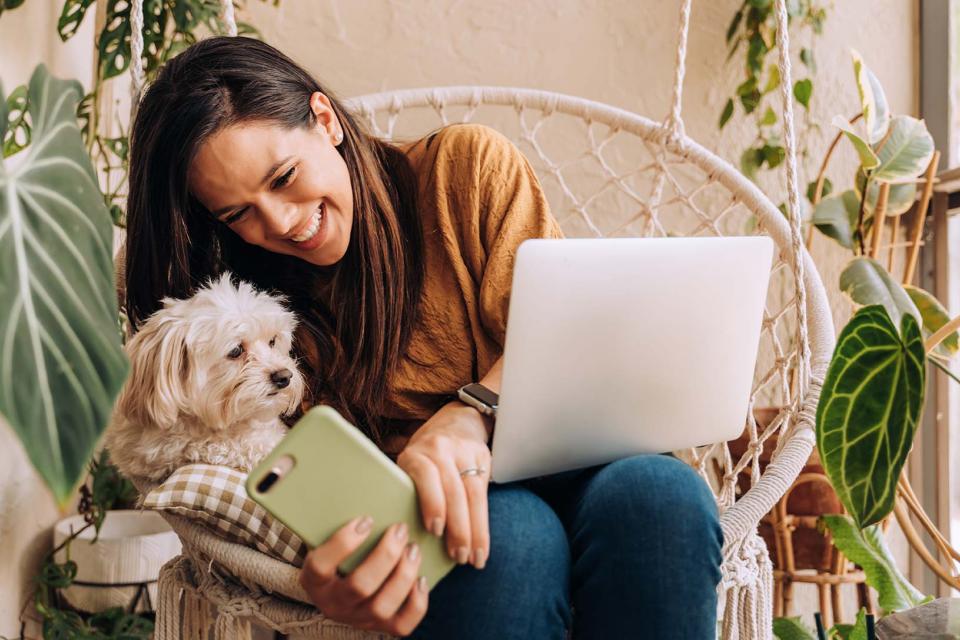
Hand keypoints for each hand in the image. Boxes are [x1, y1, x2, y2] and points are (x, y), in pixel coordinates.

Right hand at [299, 516, 427, 634]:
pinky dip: (416, 602)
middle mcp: (333, 604)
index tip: (366, 520)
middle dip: (385, 555)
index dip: (343, 543)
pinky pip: (402, 624)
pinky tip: (421, 578)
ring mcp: (358, 619)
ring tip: (414, 548)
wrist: (342, 586)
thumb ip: (334, 516)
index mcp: (313, 579)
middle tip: (400, 529)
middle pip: (359, 585)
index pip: (320, 565)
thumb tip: (349, 475)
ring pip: (382, 606)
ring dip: (403, 574)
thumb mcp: (328, 536)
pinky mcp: (382, 628)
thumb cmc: (342, 550)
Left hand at [396, 401, 491, 568]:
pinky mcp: (483, 457)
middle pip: (453, 490)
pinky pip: (483, 494)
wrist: (455, 421)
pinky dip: (483, 524)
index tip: (434, 530)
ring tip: (473, 559)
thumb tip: (401, 540)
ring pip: (472, 495)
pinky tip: (482, 546)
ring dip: (474, 531)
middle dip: (457, 527)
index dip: (432, 502)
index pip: (427, 475)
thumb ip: (406, 493)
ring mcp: (465, 452)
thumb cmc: (423, 459)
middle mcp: (441, 449)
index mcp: (416, 453)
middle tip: (457, 557)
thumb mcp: (409, 467)